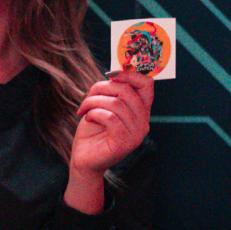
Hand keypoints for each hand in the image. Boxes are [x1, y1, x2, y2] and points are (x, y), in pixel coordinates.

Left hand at [65, 69, 153, 212]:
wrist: (83, 158)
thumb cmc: (92, 130)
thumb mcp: (103, 104)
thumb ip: (113, 90)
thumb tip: (115, 71)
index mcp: (141, 111)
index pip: (147, 84)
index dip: (129, 74)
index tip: (110, 74)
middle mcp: (144, 123)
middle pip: (127, 91)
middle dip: (101, 89)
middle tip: (88, 98)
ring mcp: (137, 134)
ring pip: (116, 103)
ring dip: (93, 102)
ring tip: (84, 110)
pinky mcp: (125, 143)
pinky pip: (109, 117)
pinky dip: (94, 114)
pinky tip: (88, 119)